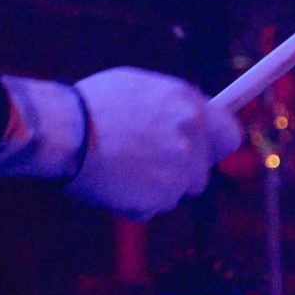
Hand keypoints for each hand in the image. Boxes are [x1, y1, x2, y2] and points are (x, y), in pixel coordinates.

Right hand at [67, 67, 243, 220]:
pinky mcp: (160, 196)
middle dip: (178, 173)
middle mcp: (190, 135)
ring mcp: (177, 168)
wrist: (63, 131)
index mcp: (187, 104)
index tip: (204, 152)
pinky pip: (153, 207)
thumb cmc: (90, 105)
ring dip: (155, 187)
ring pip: (176, 192)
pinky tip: (112, 182)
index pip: (230, 135)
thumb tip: (189, 116)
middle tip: (143, 162)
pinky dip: (136, 202)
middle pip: (201, 172)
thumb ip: (171, 106)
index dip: (215, 147)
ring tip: (120, 168)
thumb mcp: (138, 87)